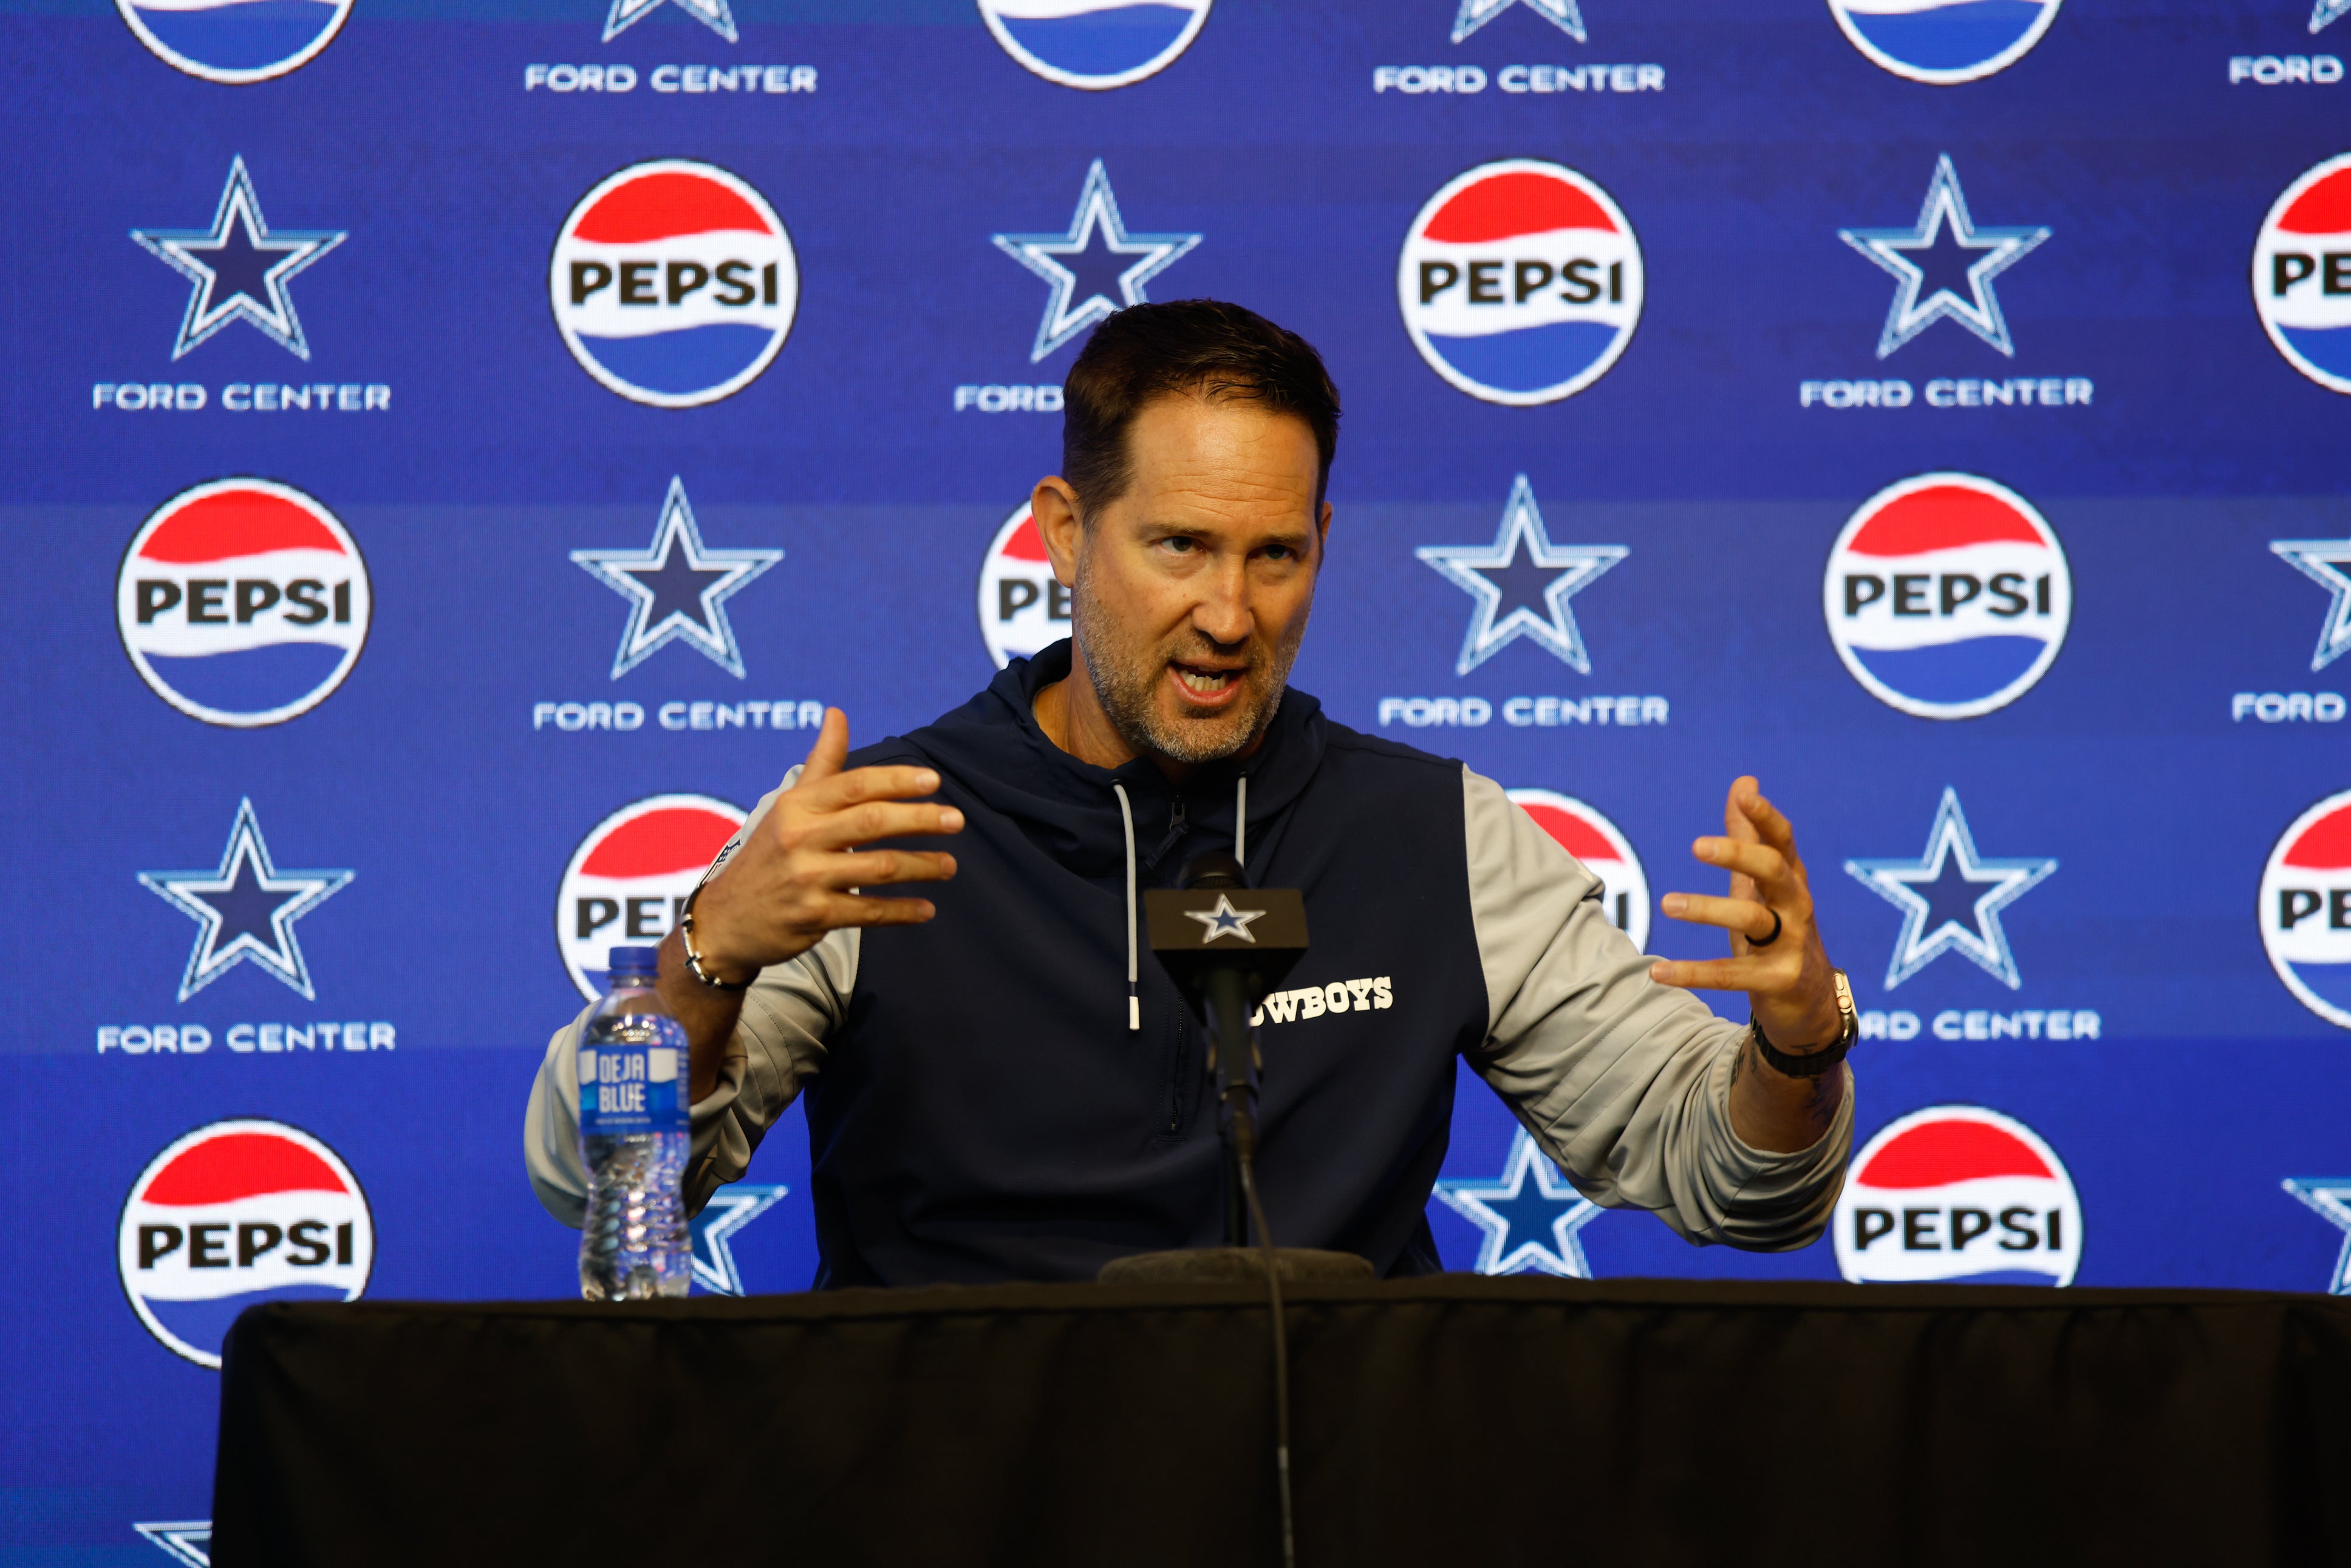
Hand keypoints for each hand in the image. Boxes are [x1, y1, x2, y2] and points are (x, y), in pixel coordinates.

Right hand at [688, 709, 961, 981]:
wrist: (727, 920)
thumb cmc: (770, 852)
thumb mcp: (789, 805)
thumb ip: (821, 762)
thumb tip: (837, 712)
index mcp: (798, 806)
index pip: (855, 785)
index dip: (896, 780)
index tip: (933, 781)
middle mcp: (800, 838)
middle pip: (872, 822)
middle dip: (920, 819)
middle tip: (957, 819)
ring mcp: (807, 879)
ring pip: (878, 867)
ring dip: (921, 866)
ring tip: (950, 865)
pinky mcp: (814, 916)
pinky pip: (869, 912)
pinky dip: (902, 911)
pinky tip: (927, 908)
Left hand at [1647, 777, 1840, 1052]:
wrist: (1810, 1002)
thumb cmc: (1777, 931)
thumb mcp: (1759, 885)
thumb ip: (1748, 835)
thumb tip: (1744, 782)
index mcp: (1790, 879)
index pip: (1783, 841)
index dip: (1766, 816)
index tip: (1745, 794)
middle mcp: (1797, 907)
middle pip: (1774, 871)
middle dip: (1739, 855)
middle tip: (1696, 845)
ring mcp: (1792, 945)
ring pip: (1753, 920)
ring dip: (1708, 909)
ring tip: (1667, 903)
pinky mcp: (1778, 981)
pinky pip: (1732, 975)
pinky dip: (1693, 972)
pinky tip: (1657, 971)